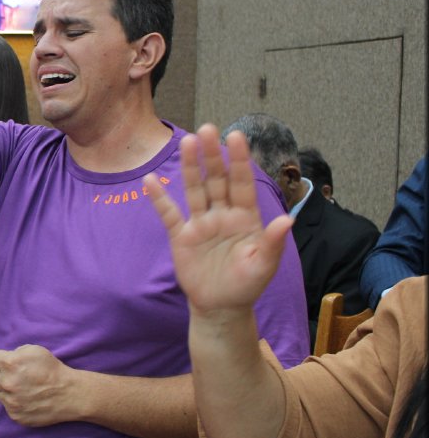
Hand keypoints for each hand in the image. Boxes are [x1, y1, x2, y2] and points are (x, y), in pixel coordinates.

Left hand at [0, 345, 74, 426]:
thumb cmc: (52, 369)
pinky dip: (14, 402)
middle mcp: (7, 383)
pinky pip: (7, 406)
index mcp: (10, 364)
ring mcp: (10, 402)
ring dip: (6, 389)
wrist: (69, 394)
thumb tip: (3, 359)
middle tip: (15, 374)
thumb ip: (15, 352)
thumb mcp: (35, 350)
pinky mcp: (15, 415)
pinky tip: (28, 399)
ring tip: (23, 387)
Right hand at [144, 124, 292, 317]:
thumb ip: (273, 242)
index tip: (236, 137)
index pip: (242, 183)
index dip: (239, 160)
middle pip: (216, 179)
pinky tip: (150, 181)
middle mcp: (222, 214)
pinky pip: (169, 214)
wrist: (221, 307)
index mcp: (245, 217)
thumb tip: (287, 220)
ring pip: (195, 190)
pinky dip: (159, 199)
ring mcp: (201, 223)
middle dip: (212, 155)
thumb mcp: (264, 266)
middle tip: (207, 129)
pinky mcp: (182, 236)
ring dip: (191, 167)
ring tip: (186, 142)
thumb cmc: (247, 285)